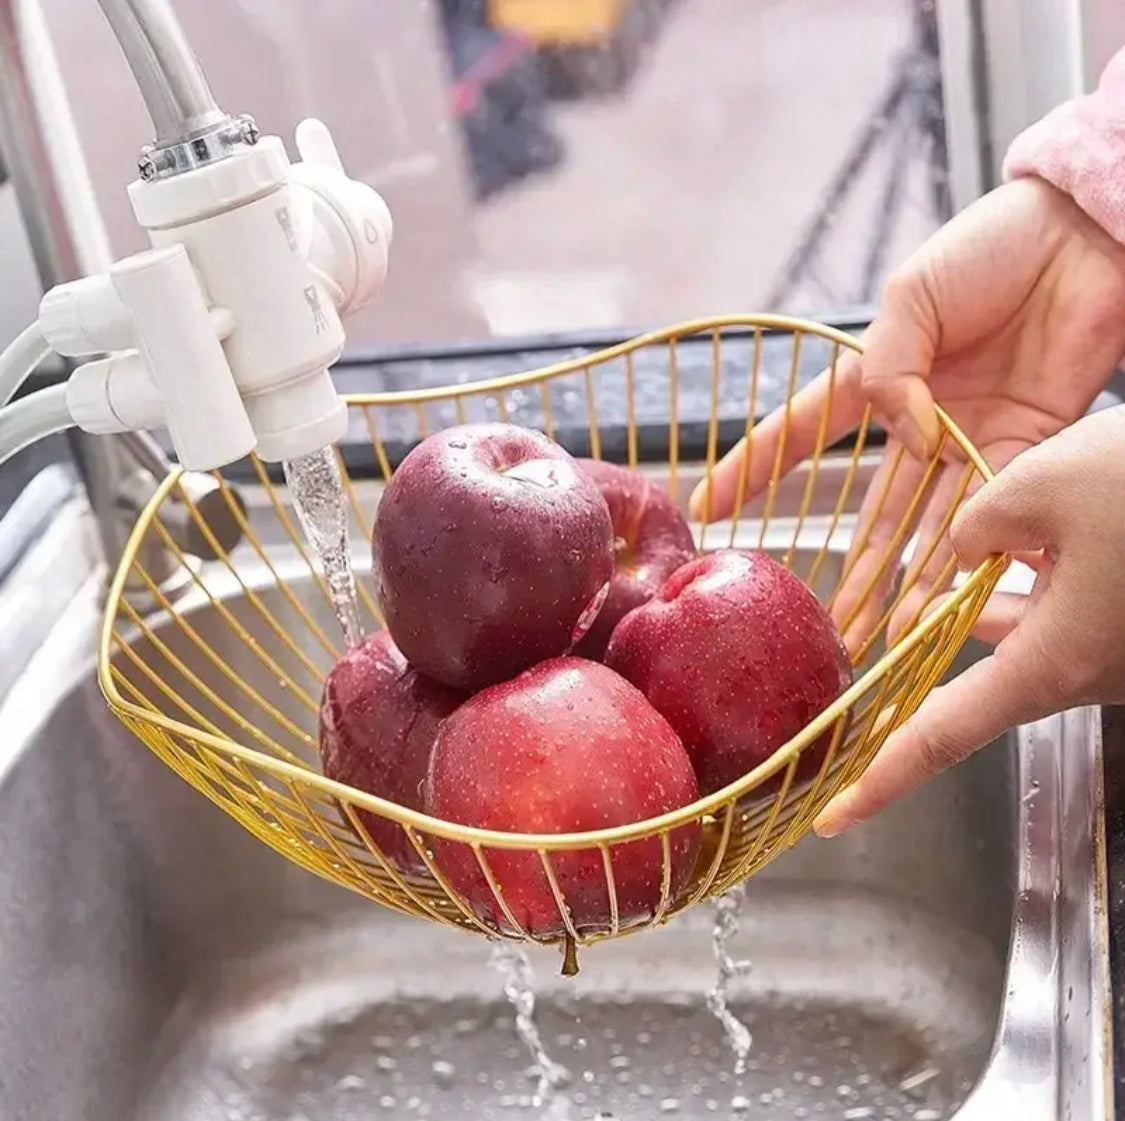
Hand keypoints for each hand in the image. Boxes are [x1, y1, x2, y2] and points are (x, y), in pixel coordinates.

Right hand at [690, 178, 1124, 651]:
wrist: (1082, 236)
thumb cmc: (991, 247)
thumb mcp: (912, 294)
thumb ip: (891, 366)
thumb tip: (910, 433)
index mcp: (873, 375)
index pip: (799, 433)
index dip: (751, 470)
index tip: (707, 507)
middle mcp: (917, 420)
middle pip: (875, 508)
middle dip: (853, 568)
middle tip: (829, 620)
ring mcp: (970, 439)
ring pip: (931, 525)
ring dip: (908, 581)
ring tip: (882, 632)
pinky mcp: (1026, 445)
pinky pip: (994, 508)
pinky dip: (973, 552)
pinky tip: (946, 596)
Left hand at [813, 404, 1124, 835]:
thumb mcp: (1039, 485)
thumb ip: (974, 526)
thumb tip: (964, 548)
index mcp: (1052, 662)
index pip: (941, 736)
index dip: (881, 780)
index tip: (832, 819)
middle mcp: (1088, 671)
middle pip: (982, 679)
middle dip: (940, 643)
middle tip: (895, 623)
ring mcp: (1119, 653)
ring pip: (1027, 636)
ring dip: (992, 601)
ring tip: (971, 557)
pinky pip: (1069, 615)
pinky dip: (1039, 583)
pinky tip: (1029, 545)